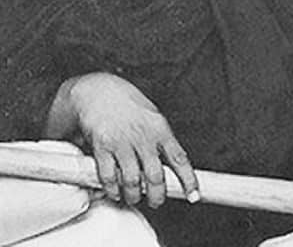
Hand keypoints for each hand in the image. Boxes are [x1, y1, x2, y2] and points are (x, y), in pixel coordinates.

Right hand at [68, 72, 198, 207]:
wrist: (98, 91)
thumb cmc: (128, 105)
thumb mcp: (153, 117)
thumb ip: (161, 140)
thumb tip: (172, 166)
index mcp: (160, 129)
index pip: (179, 159)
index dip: (189, 180)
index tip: (194, 196)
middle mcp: (143, 137)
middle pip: (155, 176)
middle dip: (156, 196)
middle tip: (156, 202)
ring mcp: (122, 142)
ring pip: (132, 181)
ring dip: (133, 195)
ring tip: (134, 197)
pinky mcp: (102, 146)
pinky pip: (108, 176)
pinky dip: (112, 189)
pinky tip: (115, 191)